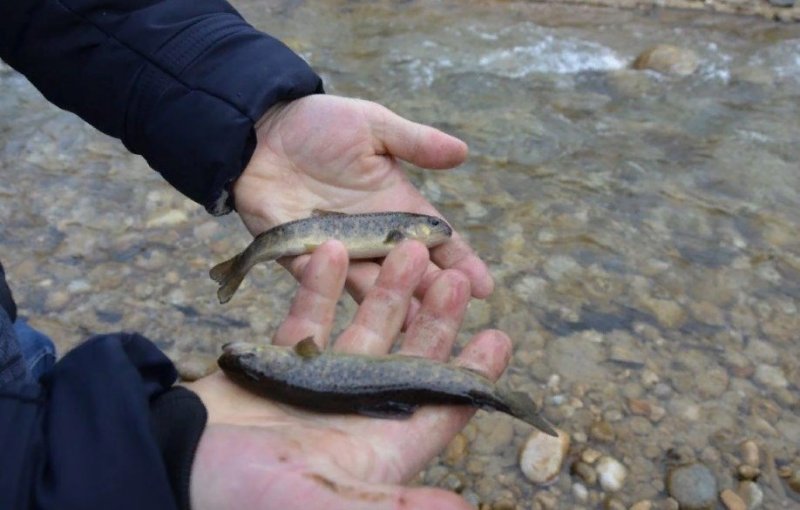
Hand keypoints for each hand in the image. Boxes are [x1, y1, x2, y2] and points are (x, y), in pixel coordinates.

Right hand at [185, 240, 510, 509]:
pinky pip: (308, 315)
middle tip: (455, 278)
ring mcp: (317, 384)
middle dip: (434, 320)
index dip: (472, 376)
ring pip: (364, 329)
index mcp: (376, 449)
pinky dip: (321, 284)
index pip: (440, 408)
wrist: (169, 470)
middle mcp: (355, 413)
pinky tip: (333, 248)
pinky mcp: (279, 363)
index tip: (499, 338)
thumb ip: (389, 507)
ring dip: (386, 290)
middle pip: (409, 358)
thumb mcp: (316, 506)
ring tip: (408, 249)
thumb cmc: (239, 498)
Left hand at [232, 95, 493, 318]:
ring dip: (392, 301)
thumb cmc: (320, 125)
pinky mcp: (298, 253)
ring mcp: (336, 250)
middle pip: (409, 270)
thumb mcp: (373, 126)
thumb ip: (414, 142)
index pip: (435, 240)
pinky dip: (337, 285)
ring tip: (416, 321)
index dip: (459, 261)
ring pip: (370, 283)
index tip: (484, 286)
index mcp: (395, 206)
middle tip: (457, 308)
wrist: (260, 129)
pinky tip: (358, 301)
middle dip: (434, 289)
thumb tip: (464, 151)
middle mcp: (371, 235)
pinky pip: (319, 275)